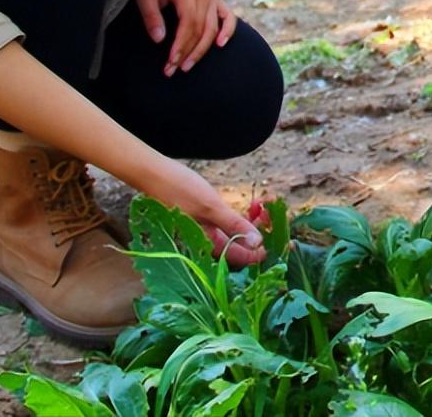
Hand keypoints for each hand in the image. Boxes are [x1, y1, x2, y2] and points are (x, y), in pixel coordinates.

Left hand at [135, 0, 235, 76]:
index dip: (181, 45)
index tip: (170, 62)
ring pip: (212, 29)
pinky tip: (220, 45)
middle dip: (187, 53)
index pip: (188, 23)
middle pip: (201, 30)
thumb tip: (159, 40)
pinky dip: (228, 31)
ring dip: (201, 50)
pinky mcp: (217, 0)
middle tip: (172, 70)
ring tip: (186, 66)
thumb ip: (151, 16)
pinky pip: (228, 17)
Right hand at [142, 157, 266, 266]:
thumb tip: (258, 243)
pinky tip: (248, 206)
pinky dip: (239, 217)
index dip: (261, 251)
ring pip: (234, 235)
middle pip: (239, 246)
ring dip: (250, 223)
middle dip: (259, 232)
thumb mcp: (210, 206)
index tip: (279, 241)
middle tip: (271, 214)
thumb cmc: (179, 189)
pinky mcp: (201, 220)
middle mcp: (206, 243)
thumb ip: (234, 225)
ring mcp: (203, 231)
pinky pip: (226, 225)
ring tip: (262, 206)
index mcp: (207, 245)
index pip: (241, 257)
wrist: (152, 174)